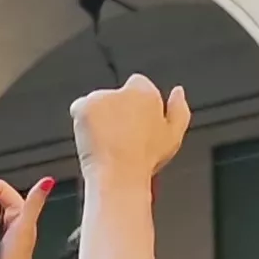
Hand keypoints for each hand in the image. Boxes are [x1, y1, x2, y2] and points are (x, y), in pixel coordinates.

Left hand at [67, 76, 191, 190]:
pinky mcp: (84, 106)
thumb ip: (179, 110)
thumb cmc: (145, 159)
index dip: (135, 106)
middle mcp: (124, 90)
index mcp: (147, 93)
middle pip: (115, 95)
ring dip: (98, 117)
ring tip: (106, 142)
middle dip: (114, 111)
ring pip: (96, 103)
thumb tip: (178, 92)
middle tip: (118, 136)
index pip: (138, 84)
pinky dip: (82, 122)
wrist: (119, 174)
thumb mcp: (174, 137)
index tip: (134, 123)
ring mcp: (101, 97)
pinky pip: (79, 109)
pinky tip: (93, 139)